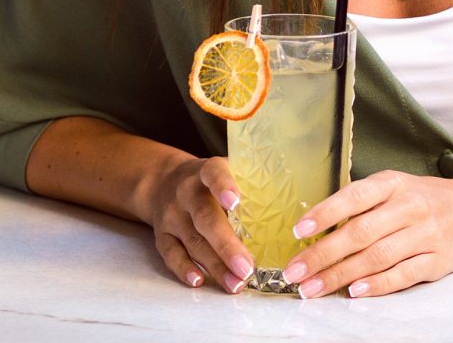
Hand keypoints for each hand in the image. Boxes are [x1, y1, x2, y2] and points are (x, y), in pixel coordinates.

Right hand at [147, 153, 255, 293]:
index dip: (224, 186)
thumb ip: (249, 182)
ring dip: (215, 265)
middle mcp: (186, 192)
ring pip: (192, 241)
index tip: (236, 202)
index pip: (214, 174)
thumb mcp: (226, 169)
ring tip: (236, 283)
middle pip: (205, 218)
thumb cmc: (208, 180)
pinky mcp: (161, 234)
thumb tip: (290, 202)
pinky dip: (184, 269)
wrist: (163, 180)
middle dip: (227, 246)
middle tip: (247, 267)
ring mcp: (172, 214)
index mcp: (206, 170)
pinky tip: (200, 281)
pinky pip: (171, 254)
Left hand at [280, 170, 452, 298]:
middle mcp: (409, 206)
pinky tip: (354, 291)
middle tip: (296, 271)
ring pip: (376, 257)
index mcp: (393, 183)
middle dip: (323, 255)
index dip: (325, 213)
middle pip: (360, 232)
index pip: (355, 196)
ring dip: (341, 275)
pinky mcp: (436, 260)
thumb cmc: (422, 198)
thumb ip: (362, 204)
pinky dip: (376, 285)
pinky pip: (402, 275)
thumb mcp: (394, 187)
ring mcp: (424, 234)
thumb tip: (318, 227)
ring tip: (314, 288)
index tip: (300, 231)